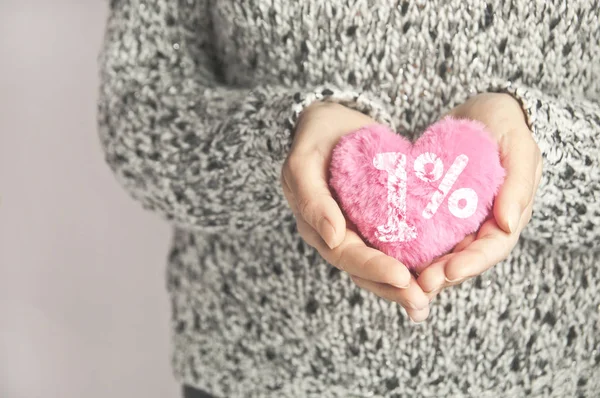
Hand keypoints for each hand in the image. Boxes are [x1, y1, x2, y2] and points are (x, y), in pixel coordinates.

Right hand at [281, 102, 429, 321]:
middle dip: (394, 289)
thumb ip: (311, 198)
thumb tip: (333, 238)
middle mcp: (339, 235)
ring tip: (432, 298)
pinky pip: (399, 244)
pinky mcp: (381, 221)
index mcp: (317, 227)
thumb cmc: (315, 136)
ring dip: (406, 285)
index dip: (373, 269)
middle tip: (422, 301)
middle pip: (365, 270)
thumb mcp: (303, 162)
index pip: (345, 255)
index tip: (403, 277)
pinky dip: (418, 258)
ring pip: (383, 264)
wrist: (334, 121)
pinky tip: (443, 267)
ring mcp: (360, 230)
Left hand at [418, 93, 542, 301]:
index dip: (472, 263)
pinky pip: (422, 229)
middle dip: (442, 274)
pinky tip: (388, 252)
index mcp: (506, 216)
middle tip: (418, 285)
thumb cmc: (506, 125)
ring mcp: (457, 218)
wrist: (482, 110)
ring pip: (440, 249)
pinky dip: (409, 243)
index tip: (448, 271)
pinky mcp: (434, 208)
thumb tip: (509, 223)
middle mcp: (481, 224)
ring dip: (423, 266)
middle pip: (463, 257)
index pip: (491, 248)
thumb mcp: (520, 148)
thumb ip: (519, 184)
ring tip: (401, 278)